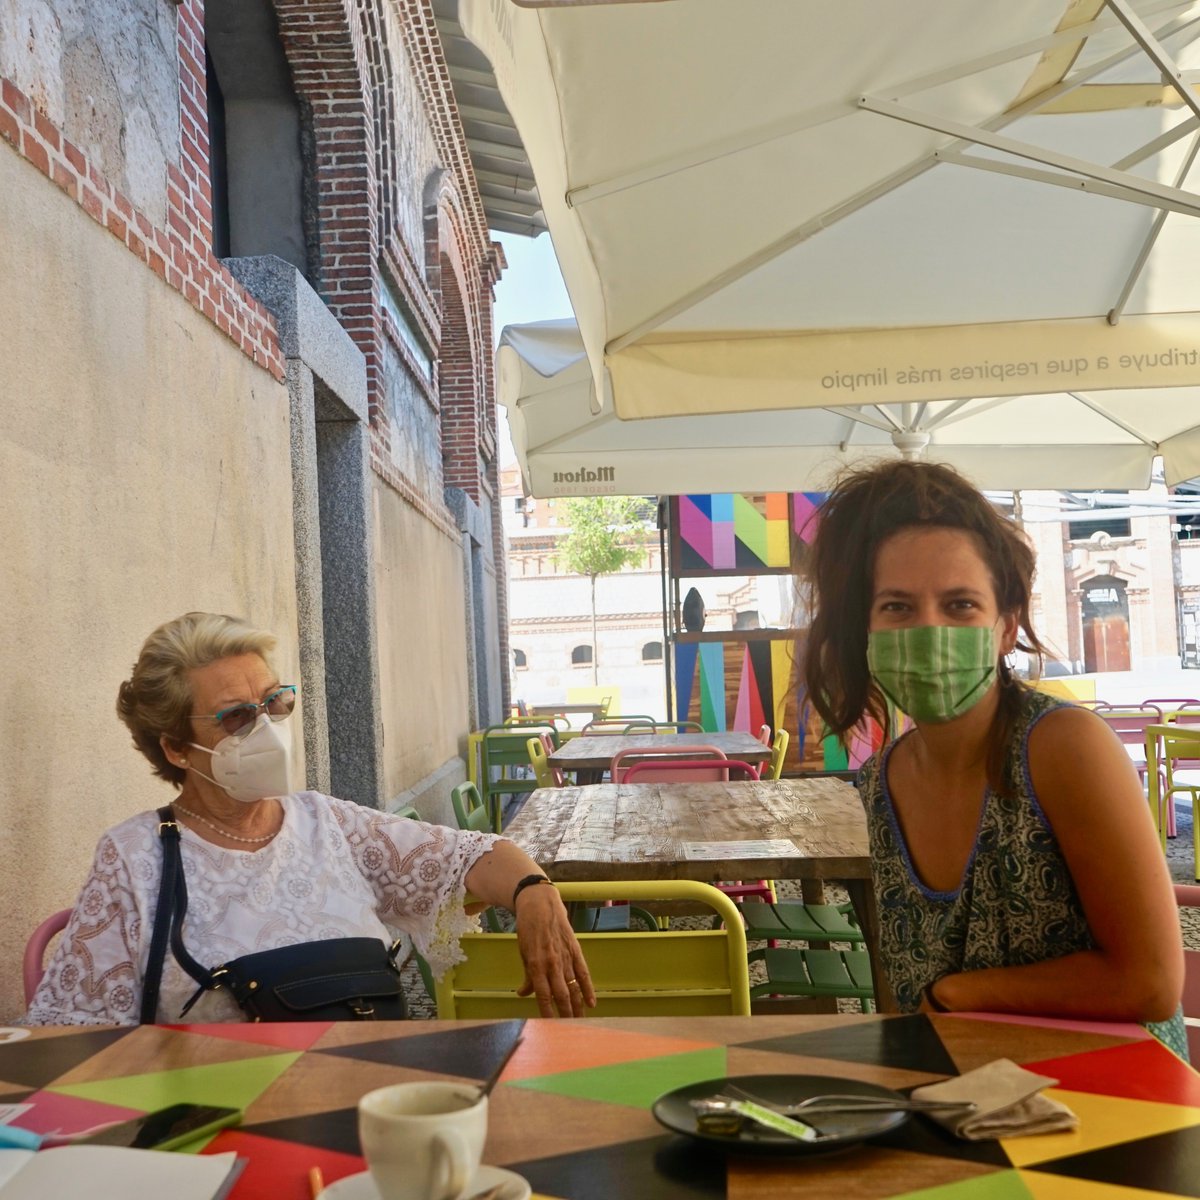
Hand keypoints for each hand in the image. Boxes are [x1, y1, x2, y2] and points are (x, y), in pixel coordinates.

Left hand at [512, 885, 595, 1016]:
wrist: (540, 904)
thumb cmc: (528, 929)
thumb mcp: (523, 953)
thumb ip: (527, 976)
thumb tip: (523, 993)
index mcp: (536, 965)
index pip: (542, 995)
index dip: (547, 1012)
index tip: (549, 1026)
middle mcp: (552, 963)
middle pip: (561, 994)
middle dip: (565, 1014)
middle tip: (569, 1029)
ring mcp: (565, 956)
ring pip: (574, 986)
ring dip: (577, 1005)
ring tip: (580, 1021)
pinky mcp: (575, 949)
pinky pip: (583, 972)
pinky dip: (588, 988)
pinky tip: (591, 1002)